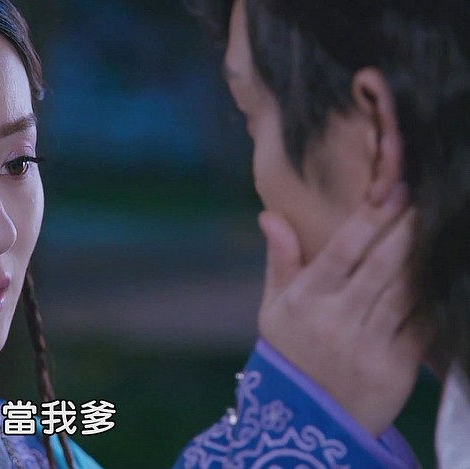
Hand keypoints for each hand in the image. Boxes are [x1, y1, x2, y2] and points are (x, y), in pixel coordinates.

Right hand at [257, 185, 432, 435]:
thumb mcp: (274, 308)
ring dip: (423, 256)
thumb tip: (270, 214)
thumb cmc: (289, 353)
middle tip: (421, 200)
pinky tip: (438, 275)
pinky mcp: (398, 366)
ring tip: (433, 229)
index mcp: (307, 300)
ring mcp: (370, 344)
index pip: (342, 250)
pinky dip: (432, 297)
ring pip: (406, 289)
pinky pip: (422, 323)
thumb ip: (280, 259)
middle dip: (406, 227)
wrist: (306, 421)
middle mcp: (338, 319)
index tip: (392, 190)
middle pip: (383, 264)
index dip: (370, 218)